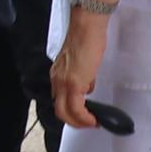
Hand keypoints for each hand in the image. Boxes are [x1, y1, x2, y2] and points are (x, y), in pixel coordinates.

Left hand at [48, 11, 109, 129]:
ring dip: (79, 122)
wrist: (87, 27)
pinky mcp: (74, 84)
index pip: (59, 99)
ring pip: (65, 113)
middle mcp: (57, 80)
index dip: (70, 110)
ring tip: (92, 123)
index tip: (82, 114)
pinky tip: (93, 119)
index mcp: (58, 74)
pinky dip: (84, 118)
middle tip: (87, 124)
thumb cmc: (86, 38)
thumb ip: (82, 75)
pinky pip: (77, 109)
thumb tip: (88, 85)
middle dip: (74, 122)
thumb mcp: (82, 61)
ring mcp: (64, 83)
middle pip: (59, 110)